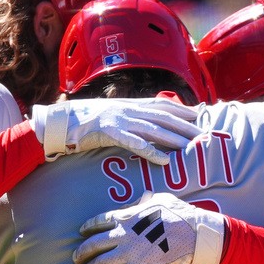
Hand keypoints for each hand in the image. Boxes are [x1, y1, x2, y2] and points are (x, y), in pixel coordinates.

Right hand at [32, 98, 201, 164]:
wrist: (60, 121)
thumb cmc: (85, 120)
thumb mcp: (111, 113)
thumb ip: (129, 116)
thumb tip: (147, 121)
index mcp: (128, 103)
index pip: (161, 104)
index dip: (181, 109)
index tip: (199, 115)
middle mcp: (127, 109)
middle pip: (163, 116)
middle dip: (185, 125)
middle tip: (204, 134)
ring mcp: (118, 120)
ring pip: (153, 129)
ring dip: (174, 138)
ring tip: (191, 147)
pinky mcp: (108, 132)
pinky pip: (134, 143)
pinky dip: (151, 151)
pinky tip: (164, 160)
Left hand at [74, 192, 225, 263]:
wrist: (194, 233)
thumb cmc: (180, 214)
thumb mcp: (160, 199)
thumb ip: (144, 201)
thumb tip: (139, 199)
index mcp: (126, 217)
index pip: (99, 221)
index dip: (88, 226)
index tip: (82, 231)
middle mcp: (122, 235)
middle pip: (94, 244)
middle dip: (82, 251)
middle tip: (76, 257)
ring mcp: (129, 253)